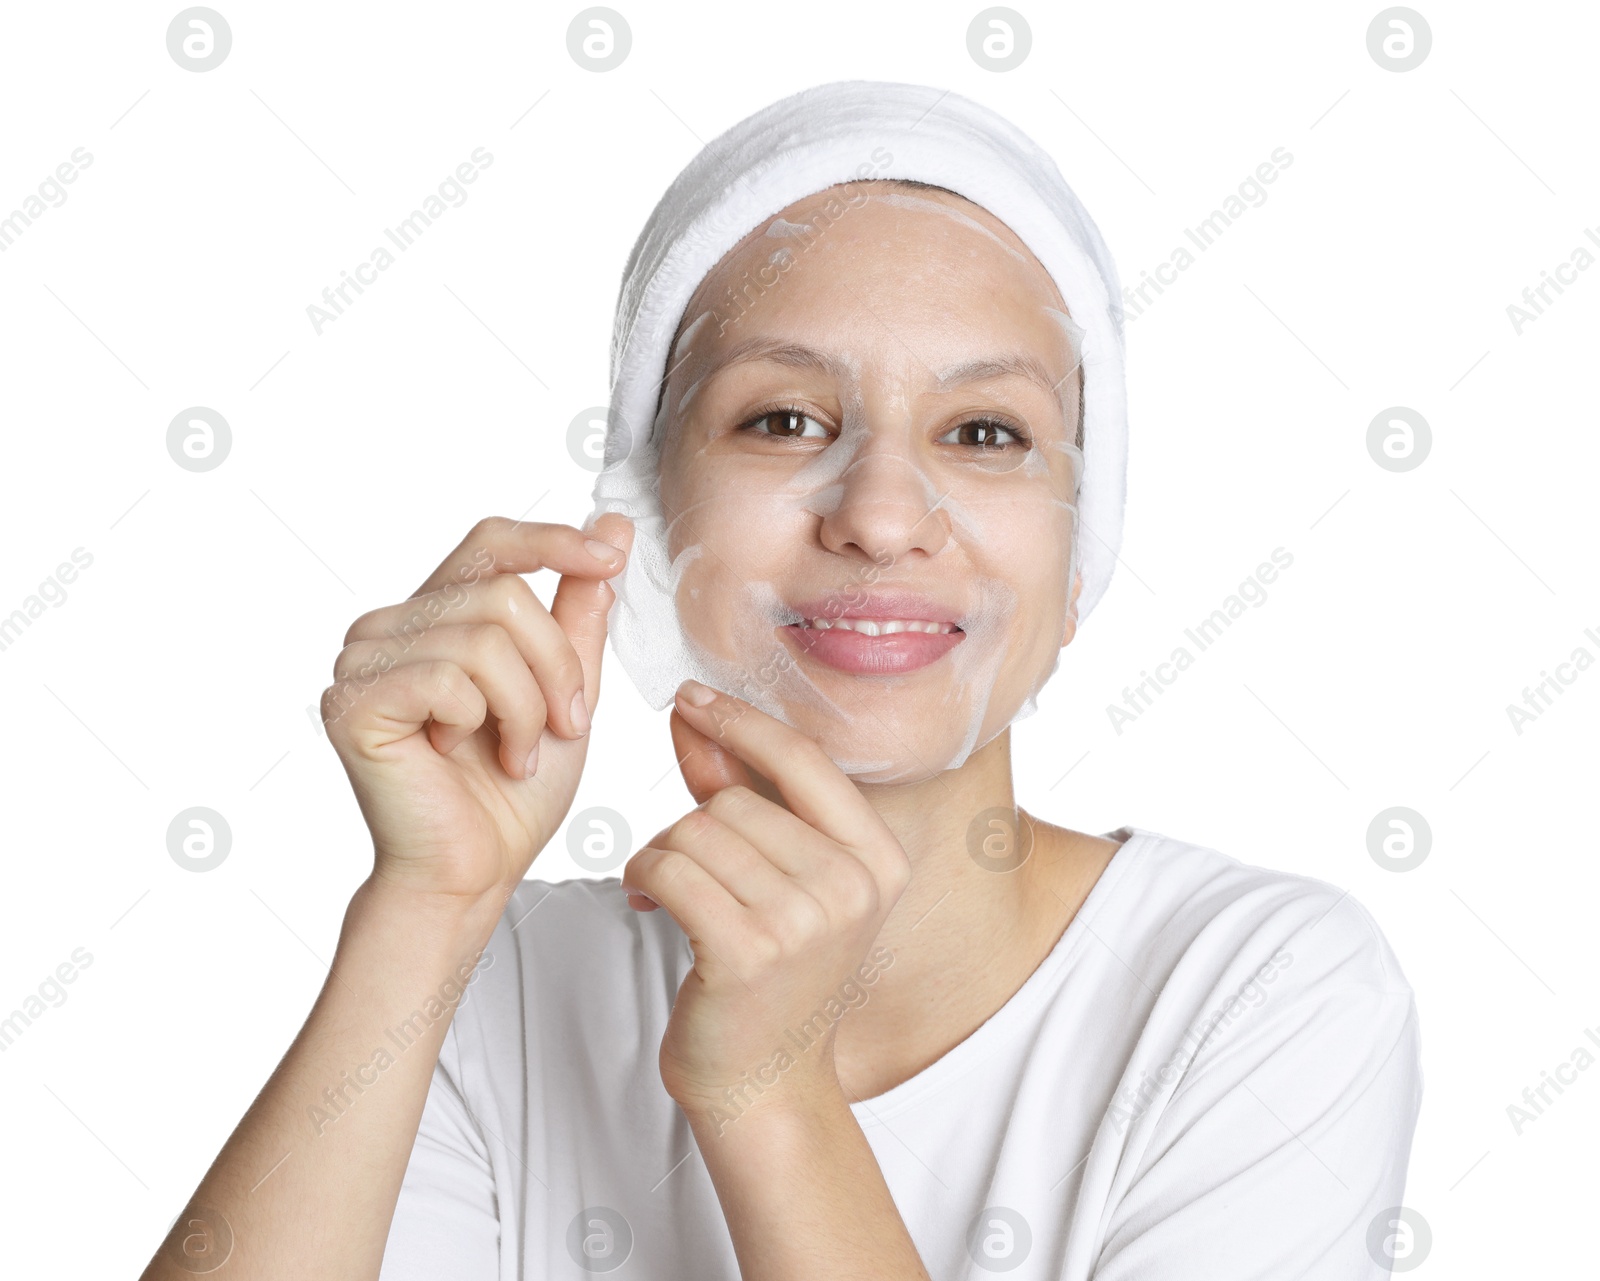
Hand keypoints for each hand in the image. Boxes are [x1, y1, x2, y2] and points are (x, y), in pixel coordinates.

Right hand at [322, 513, 633, 902]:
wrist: (473, 871)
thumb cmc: (513, 791)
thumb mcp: (567, 689)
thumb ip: (580, 613)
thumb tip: (613, 528)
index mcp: (436, 613)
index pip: (492, 541)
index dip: (553, 541)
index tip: (611, 559)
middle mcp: (389, 624)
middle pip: (504, 593)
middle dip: (556, 666)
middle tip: (564, 726)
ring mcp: (363, 659)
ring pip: (485, 637)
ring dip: (526, 706)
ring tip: (517, 753)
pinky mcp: (353, 701)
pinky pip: (449, 677)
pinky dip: (483, 722)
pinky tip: (465, 756)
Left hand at [621, 680, 912, 1122]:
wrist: (762, 1084)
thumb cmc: (770, 977)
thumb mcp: (780, 879)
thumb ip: (745, 792)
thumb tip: (695, 713)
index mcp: (878, 860)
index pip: (806, 759)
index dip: (743, 721)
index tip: (692, 699)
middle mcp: (852, 887)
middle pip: (738, 799)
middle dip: (689, 824)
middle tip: (680, 870)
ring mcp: (805, 920)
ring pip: (698, 830)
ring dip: (661, 854)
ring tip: (664, 893)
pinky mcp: (748, 950)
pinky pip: (671, 869)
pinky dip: (643, 877)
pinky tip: (645, 902)